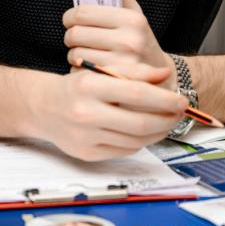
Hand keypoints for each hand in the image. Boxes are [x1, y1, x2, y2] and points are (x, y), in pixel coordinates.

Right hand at [39, 63, 187, 160]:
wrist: (43, 107)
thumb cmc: (77, 86)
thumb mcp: (100, 71)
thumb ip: (133, 71)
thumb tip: (165, 73)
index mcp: (89, 85)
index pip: (135, 93)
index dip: (164, 98)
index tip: (181, 99)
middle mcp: (85, 112)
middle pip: (139, 122)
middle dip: (167, 119)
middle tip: (180, 114)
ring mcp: (85, 136)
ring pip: (135, 140)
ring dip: (158, 132)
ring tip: (168, 122)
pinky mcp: (87, 153)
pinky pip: (124, 150)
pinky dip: (141, 142)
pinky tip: (148, 132)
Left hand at [63, 0, 176, 89]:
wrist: (161, 79)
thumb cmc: (141, 41)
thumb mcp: (133, 12)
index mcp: (132, 19)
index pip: (82, 13)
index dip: (70, 16)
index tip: (71, 19)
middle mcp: (129, 42)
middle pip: (75, 35)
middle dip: (70, 36)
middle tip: (75, 37)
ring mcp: (122, 65)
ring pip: (75, 55)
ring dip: (74, 54)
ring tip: (85, 53)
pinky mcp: (114, 84)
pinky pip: (81, 73)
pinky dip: (79, 71)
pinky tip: (89, 68)